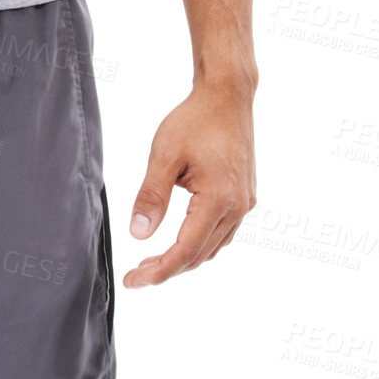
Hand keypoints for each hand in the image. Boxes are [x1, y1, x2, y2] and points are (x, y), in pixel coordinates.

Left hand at [123, 80, 256, 287]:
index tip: (134, 281)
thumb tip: (138, 235)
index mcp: (218, 200)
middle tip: (137, 275)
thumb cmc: (195, 120)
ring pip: (213, 246)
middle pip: (200, 254)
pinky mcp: (245, 196)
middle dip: (167, 268)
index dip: (159, 271)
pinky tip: (181, 240)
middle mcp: (237, 208)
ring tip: (153, 262)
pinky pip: (223, 232)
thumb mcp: (164, 154)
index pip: (185, 250)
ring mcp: (244, 203)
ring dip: (185, 258)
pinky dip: (200, 243)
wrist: (227, 97)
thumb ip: (151, 196)